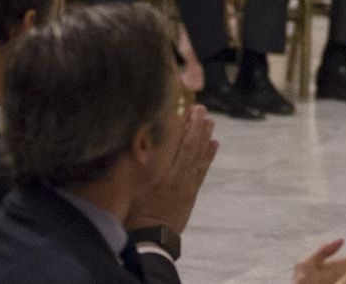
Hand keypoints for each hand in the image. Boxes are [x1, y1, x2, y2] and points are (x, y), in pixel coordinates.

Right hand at [125, 104, 216, 233]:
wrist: (151, 238)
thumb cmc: (134, 211)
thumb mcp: (131, 186)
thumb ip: (136, 164)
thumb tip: (138, 140)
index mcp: (158, 173)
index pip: (171, 143)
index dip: (179, 125)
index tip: (184, 108)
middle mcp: (174, 176)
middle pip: (188, 146)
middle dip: (195, 126)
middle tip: (201, 109)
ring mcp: (185, 185)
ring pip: (197, 157)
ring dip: (205, 138)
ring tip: (210, 121)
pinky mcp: (191, 194)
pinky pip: (202, 172)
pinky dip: (209, 157)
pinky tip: (214, 144)